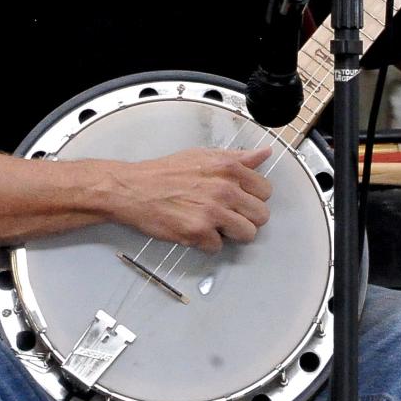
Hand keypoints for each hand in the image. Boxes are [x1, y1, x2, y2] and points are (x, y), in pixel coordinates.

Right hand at [111, 146, 272, 252]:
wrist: (134, 189)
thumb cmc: (166, 172)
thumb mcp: (205, 156)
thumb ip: (239, 157)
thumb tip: (264, 154)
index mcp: (229, 168)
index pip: (266, 191)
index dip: (254, 197)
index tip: (243, 199)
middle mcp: (225, 189)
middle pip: (262, 216)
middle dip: (247, 217)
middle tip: (230, 215)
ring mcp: (213, 212)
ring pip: (247, 234)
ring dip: (233, 233)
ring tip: (216, 225)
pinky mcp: (198, 233)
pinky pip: (219, 247)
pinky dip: (208, 243)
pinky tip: (195, 229)